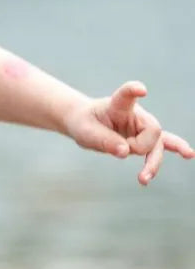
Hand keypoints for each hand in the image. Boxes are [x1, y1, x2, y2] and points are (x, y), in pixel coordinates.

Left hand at [65, 81, 194, 184]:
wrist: (84, 124)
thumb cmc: (83, 123)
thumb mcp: (85, 132)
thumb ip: (104, 141)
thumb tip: (125, 152)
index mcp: (116, 105)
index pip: (126, 95)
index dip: (133, 91)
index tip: (141, 90)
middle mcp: (134, 114)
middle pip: (152, 129)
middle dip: (141, 147)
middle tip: (121, 151)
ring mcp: (141, 126)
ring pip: (158, 142)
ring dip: (153, 161)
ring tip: (143, 178)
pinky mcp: (144, 138)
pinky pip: (161, 145)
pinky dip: (174, 149)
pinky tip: (189, 154)